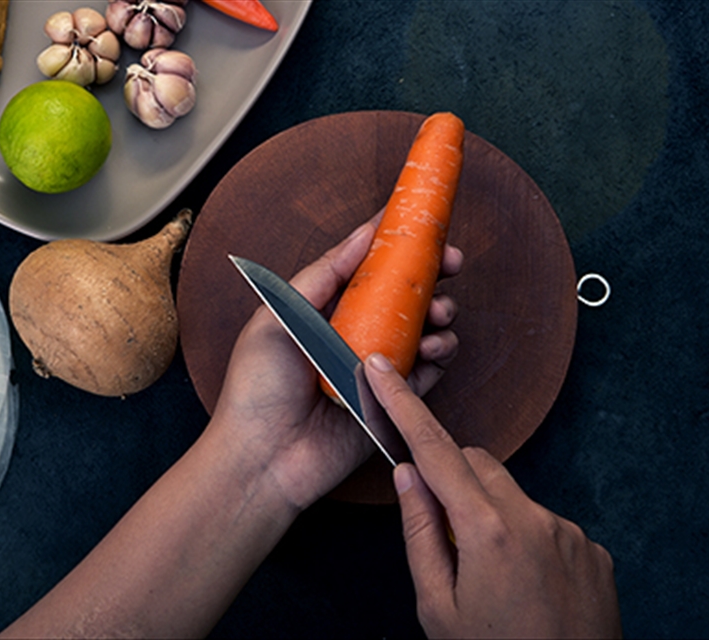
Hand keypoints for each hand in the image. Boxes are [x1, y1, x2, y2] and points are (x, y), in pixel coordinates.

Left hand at [209, 212, 462, 509]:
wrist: (261, 460)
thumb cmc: (256, 388)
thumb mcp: (278, 316)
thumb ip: (322, 276)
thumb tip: (364, 234)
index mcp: (323, 310)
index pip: (367, 268)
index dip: (398, 246)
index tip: (425, 226)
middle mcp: (352, 335)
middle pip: (403, 296)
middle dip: (433, 276)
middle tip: (451, 262)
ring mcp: (373, 368)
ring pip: (423, 331)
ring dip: (440, 314)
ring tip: (438, 313)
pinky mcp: (389, 402)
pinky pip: (427, 374)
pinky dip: (439, 355)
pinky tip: (435, 346)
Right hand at [365, 354, 621, 638]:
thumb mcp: (437, 606)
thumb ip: (420, 532)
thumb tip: (408, 477)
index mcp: (487, 531)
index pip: (434, 452)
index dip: (403, 407)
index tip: (381, 374)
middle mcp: (535, 519)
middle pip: (477, 465)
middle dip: (452, 480)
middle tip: (445, 533)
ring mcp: (570, 533)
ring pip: (512, 496)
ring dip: (491, 515)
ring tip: (492, 575)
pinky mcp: (592, 550)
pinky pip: (546, 523)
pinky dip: (526, 539)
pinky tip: (525, 584)